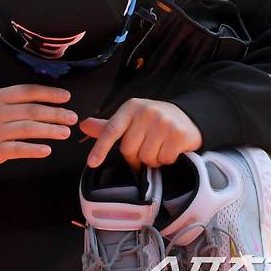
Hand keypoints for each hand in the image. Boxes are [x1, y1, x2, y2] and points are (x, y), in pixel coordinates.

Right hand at [0, 84, 78, 171]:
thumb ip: (13, 100)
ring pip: (27, 129)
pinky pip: (17, 149)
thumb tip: (47, 97)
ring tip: (65, 132)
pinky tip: (47, 150)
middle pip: (31, 111)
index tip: (66, 97)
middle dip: (55, 113)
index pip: (27, 92)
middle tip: (72, 117)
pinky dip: (34, 150)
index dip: (48, 93)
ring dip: (49, 130)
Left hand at [79, 98, 201, 169]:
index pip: (111, 130)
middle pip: (129, 150)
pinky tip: (170, 149)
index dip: (100, 147)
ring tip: (159, 147)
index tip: (91, 163)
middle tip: (145, 149)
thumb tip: (83, 125)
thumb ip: (108, 127)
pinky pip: (164, 160)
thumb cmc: (152, 121)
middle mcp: (146, 112)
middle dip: (135, 156)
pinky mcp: (179, 134)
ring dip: (152, 160)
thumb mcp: (130, 119)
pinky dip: (166, 160)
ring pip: (146, 158)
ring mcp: (164, 122)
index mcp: (130, 107)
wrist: (187, 117)